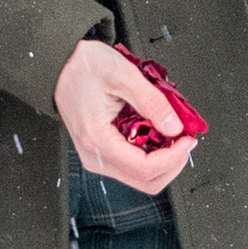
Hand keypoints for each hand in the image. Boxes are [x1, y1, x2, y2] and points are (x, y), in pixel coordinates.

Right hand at [55, 39, 195, 193]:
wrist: (60, 67)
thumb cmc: (83, 68)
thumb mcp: (123, 74)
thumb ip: (152, 102)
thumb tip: (174, 126)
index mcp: (98, 140)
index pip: (145, 168)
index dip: (173, 158)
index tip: (187, 139)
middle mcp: (95, 156)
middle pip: (146, 181)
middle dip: (172, 163)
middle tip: (184, 139)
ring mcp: (97, 157)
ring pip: (141, 177)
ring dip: (164, 160)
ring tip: (173, 135)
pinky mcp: (101, 153)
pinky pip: (132, 166)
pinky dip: (152, 155)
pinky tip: (157, 135)